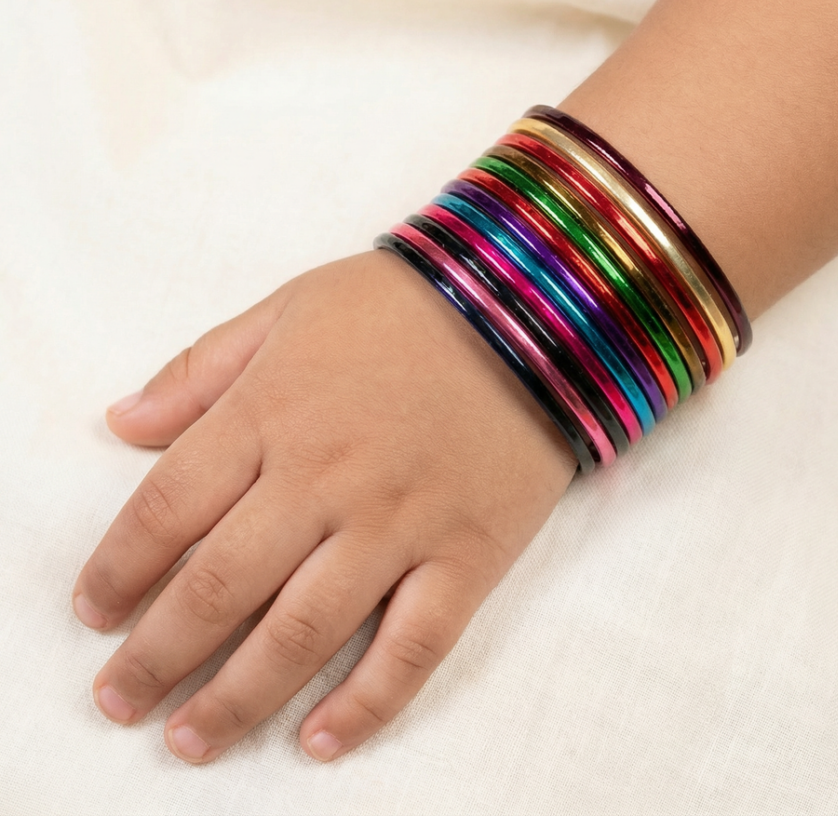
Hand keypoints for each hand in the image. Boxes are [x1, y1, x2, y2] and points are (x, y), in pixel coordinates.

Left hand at [73, 249, 575, 762]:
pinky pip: (413, 646)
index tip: (94, 613)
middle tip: (119, 701)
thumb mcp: (292, 306)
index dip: (118, 569)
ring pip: (302, 633)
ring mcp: (400, 522)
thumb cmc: (406, 303)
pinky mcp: (467, 554)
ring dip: (236, 698)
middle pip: (219, 586)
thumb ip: (202, 366)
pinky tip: (320, 742)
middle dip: (157, 655)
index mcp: (274, 412)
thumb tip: (121, 422)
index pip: (167, 508)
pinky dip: (367, 704)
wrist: (535, 307)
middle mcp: (325, 478)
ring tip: (189, 740)